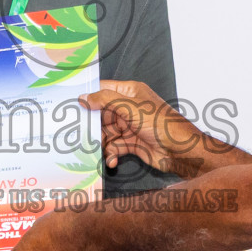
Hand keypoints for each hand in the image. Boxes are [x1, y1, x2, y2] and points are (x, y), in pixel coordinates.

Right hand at [82, 80, 202, 177]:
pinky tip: (112, 160)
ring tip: (97, 151)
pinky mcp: (132, 143)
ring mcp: (130, 126)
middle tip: (81, 134)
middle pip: (102, 114)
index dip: (89, 96)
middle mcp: (129, 108)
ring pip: (106, 133)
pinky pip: (115, 147)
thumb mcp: (130, 107)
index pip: (104, 90)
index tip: (72, 105)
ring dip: (102, 143)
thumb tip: (84, 97)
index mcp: (130, 92)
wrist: (180, 151)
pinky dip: (111, 154)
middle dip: (93, 125)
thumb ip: (105, 100)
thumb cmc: (160, 124)